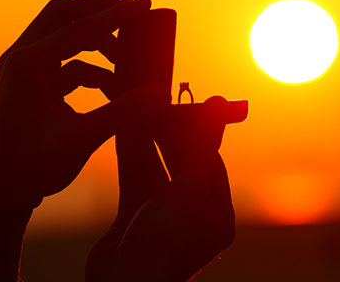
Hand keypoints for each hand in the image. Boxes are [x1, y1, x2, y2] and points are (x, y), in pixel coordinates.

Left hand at [0, 0, 167, 206]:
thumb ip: (124, 111)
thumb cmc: (32, 168)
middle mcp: (18, 58)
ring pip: (62, 39)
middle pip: (63, 15)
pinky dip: (87, 70)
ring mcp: (20, 71)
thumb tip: (163, 93)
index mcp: (26, 63)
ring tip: (128, 61)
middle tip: (135, 11)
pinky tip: (112, 89)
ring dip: (96, 45)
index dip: (116, 15)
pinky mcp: (26, 87)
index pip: (78, 26)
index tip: (145, 3)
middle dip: (100, 11)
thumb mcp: (83, 137)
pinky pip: (61, 64)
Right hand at [86, 96, 235, 281]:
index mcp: (217, 212)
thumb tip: (219, 103)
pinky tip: (120, 124)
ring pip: (154, 165)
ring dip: (145, 136)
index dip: (195, 128)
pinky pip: (133, 177)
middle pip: (181, 160)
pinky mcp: (132, 218)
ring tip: (134, 102)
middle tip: (153, 97)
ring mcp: (161, 216)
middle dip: (167, 129)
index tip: (180, 100)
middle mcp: (193, 213)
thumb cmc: (164, 243)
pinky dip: (128, 153)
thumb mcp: (187, 190)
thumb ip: (200, 145)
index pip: (209, 157)